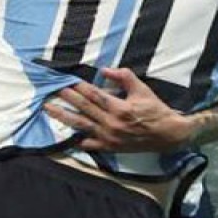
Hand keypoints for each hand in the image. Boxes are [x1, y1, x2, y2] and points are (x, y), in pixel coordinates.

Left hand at [44, 67, 192, 151]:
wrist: (169, 135)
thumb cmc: (156, 110)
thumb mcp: (142, 90)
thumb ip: (124, 77)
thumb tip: (105, 69)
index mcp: (119, 108)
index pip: (93, 94)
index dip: (77, 86)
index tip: (65, 80)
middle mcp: (111, 123)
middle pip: (83, 107)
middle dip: (66, 97)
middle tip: (50, 89)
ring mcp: (109, 137)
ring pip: (81, 125)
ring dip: (63, 116)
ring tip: (48, 108)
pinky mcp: (110, 147)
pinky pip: (89, 145)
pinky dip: (76, 140)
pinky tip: (63, 135)